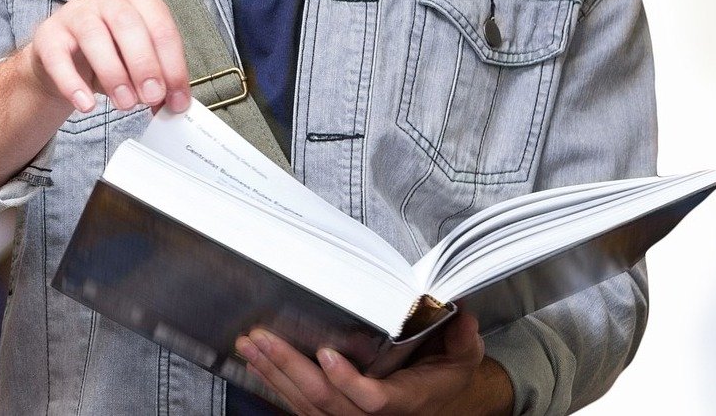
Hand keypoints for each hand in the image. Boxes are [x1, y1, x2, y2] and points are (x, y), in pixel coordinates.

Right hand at [23, 0, 193, 115]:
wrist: (64, 60)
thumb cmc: (109, 56)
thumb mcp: (138, 67)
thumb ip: (157, 82)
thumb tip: (175, 104)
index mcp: (139, 2)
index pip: (161, 28)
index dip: (173, 66)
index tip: (177, 99)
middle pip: (128, 24)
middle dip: (144, 64)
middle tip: (152, 96)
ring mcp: (76, 13)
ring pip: (94, 35)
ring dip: (113, 73)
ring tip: (125, 103)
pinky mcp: (48, 34)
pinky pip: (58, 56)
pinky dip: (73, 83)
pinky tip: (86, 104)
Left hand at [236, 311, 511, 415]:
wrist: (441, 401)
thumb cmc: (447, 376)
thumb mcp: (465, 355)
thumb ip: (463, 336)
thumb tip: (460, 310)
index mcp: (406, 400)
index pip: (372, 400)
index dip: (347, 381)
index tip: (326, 354)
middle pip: (325, 401)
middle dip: (290, 368)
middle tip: (263, 339)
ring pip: (307, 406)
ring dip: (275, 374)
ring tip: (251, 346)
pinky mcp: (336, 414)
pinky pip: (301, 407)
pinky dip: (277, 385)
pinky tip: (258, 365)